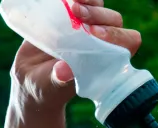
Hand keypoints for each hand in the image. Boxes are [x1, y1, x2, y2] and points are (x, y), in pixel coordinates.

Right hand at [10, 0, 142, 106]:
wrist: (30, 79)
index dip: (117, 35)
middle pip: (115, 21)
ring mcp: (86, 28)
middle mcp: (101, 42)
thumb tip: (64, 72)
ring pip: (100, 7)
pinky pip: (81, 1)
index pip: (128, 43)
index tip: (95, 34)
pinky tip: (63, 0)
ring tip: (72, 5)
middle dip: (99, 15)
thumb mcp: (50, 86)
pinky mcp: (71, 17)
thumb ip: (59, 79)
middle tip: (77, 14)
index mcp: (106, 61)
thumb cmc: (47, 88)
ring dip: (90, 3)